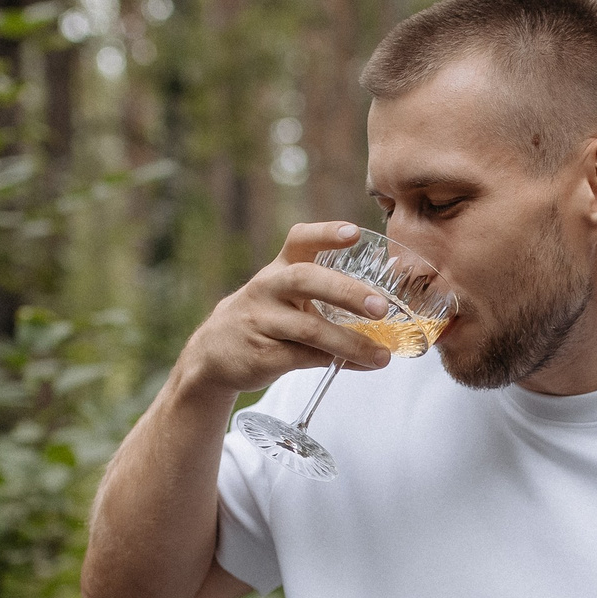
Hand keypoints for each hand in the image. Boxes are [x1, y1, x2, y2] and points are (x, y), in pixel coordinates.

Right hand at [172, 222, 400, 398]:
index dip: (325, 233)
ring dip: (350, 343)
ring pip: (310, 329)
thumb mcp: (283, 294)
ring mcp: (263, 322)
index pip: (300, 240)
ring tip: (381, 354)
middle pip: (305, 280)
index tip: (353, 232)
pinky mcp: (263, 354)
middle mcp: (268, 288)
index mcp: (279, 269)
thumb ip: (323, 295)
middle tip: (381, 307)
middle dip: (346, 292)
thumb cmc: (265, 318)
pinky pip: (306, 358)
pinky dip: (338, 362)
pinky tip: (361, 365)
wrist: (213, 354)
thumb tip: (383, 314)